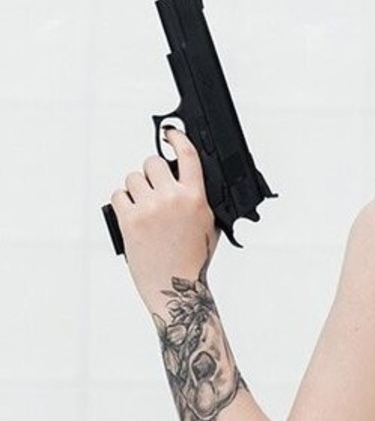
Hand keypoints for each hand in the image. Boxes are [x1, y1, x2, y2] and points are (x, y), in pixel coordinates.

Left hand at [109, 125, 219, 304]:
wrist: (176, 287)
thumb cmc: (193, 260)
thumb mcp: (210, 226)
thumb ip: (201, 200)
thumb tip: (189, 179)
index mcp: (196, 198)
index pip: (188, 156)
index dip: (177, 139)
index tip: (170, 134)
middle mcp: (172, 199)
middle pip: (153, 163)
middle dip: (152, 173)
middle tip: (154, 188)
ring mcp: (149, 208)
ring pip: (133, 178)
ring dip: (136, 188)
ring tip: (143, 206)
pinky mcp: (129, 220)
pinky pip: (118, 195)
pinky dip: (123, 202)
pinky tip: (131, 214)